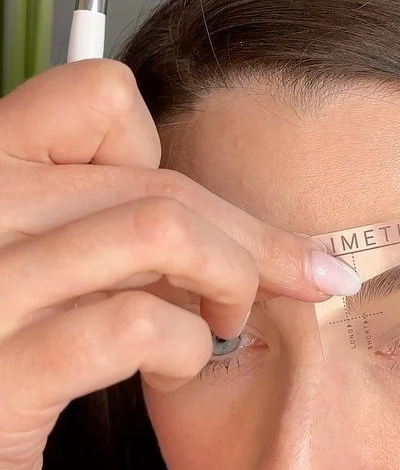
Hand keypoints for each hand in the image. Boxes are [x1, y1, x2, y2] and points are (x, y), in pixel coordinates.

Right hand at [0, 61, 358, 469]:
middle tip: (300, 277)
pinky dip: (187, 346)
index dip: (158, 153)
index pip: (99, 97)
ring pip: (162, 232)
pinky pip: (140, 325)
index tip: (193, 211)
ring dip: (230, 281)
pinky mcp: (10, 373)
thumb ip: (97, 221)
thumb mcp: (34, 263)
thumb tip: (224, 217)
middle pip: (159, 182)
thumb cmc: (3, 357)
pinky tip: (178, 367)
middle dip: (250, 239)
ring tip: (226, 323)